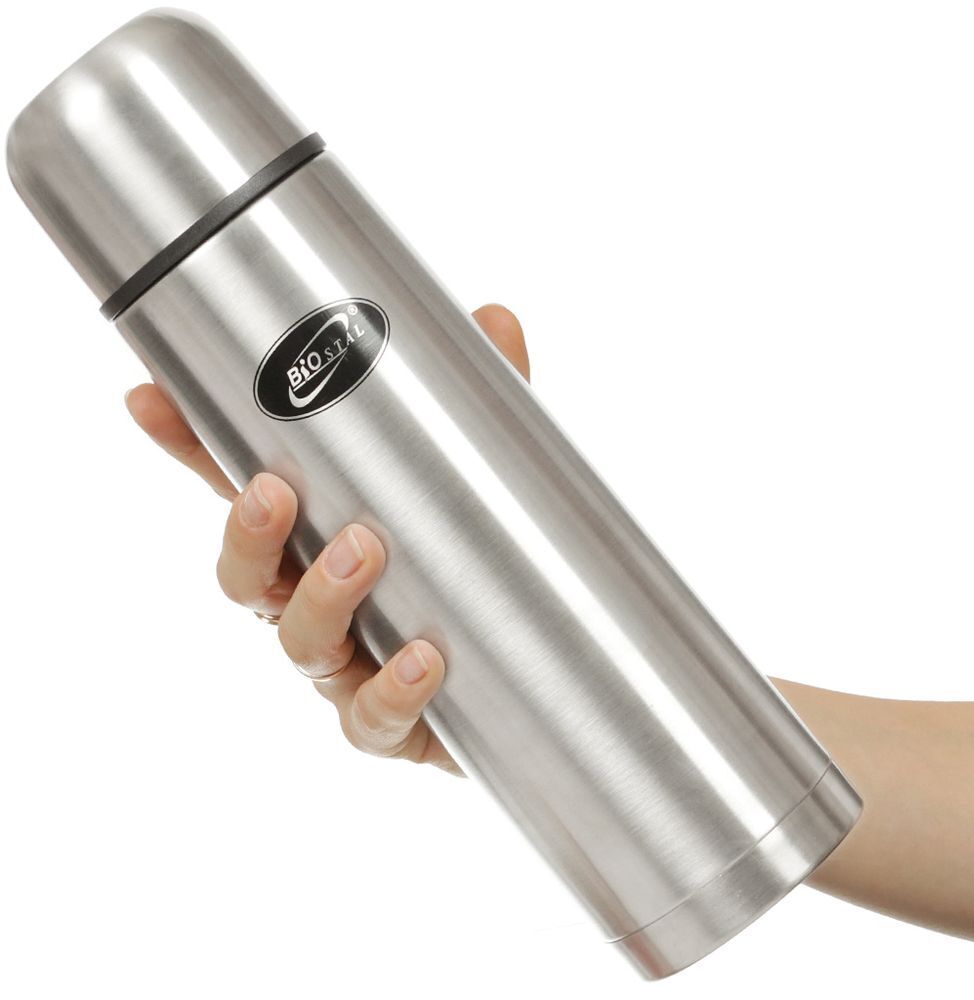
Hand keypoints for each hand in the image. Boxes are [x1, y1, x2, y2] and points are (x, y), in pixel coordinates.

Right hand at [124, 304, 529, 777]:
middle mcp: (321, 602)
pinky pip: (372, 721)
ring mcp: (352, 668)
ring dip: (318, 600)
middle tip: (272, 491)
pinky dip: (390, 693)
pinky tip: (425, 660)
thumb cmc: (492, 561)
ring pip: (299, 646)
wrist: (548, 668)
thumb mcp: (488, 473)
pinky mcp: (394, 724)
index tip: (148, 398)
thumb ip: (486, 405)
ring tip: (361, 553)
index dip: (189, 449)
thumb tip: (495, 317)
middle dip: (245, 535)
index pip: (244, 491)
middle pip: (248, 579)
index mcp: (325, 537)